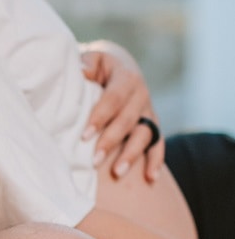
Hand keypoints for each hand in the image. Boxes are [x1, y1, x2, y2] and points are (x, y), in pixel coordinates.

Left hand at [80, 40, 163, 181]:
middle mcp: (141, 94)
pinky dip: (156, 160)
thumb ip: (86, 65)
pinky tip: (150, 178)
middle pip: (128, 120)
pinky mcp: (152, 126)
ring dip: (132, 154)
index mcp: (125, 77)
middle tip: (95, 161)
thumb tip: (80, 70)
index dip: (100, 117)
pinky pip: (158, 144)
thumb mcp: (92, 61)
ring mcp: (148, 111)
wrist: (119, 70)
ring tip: (117, 173)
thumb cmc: (96, 69)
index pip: (114, 98)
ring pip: (144, 134)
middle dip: (112, 141)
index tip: (85, 136)